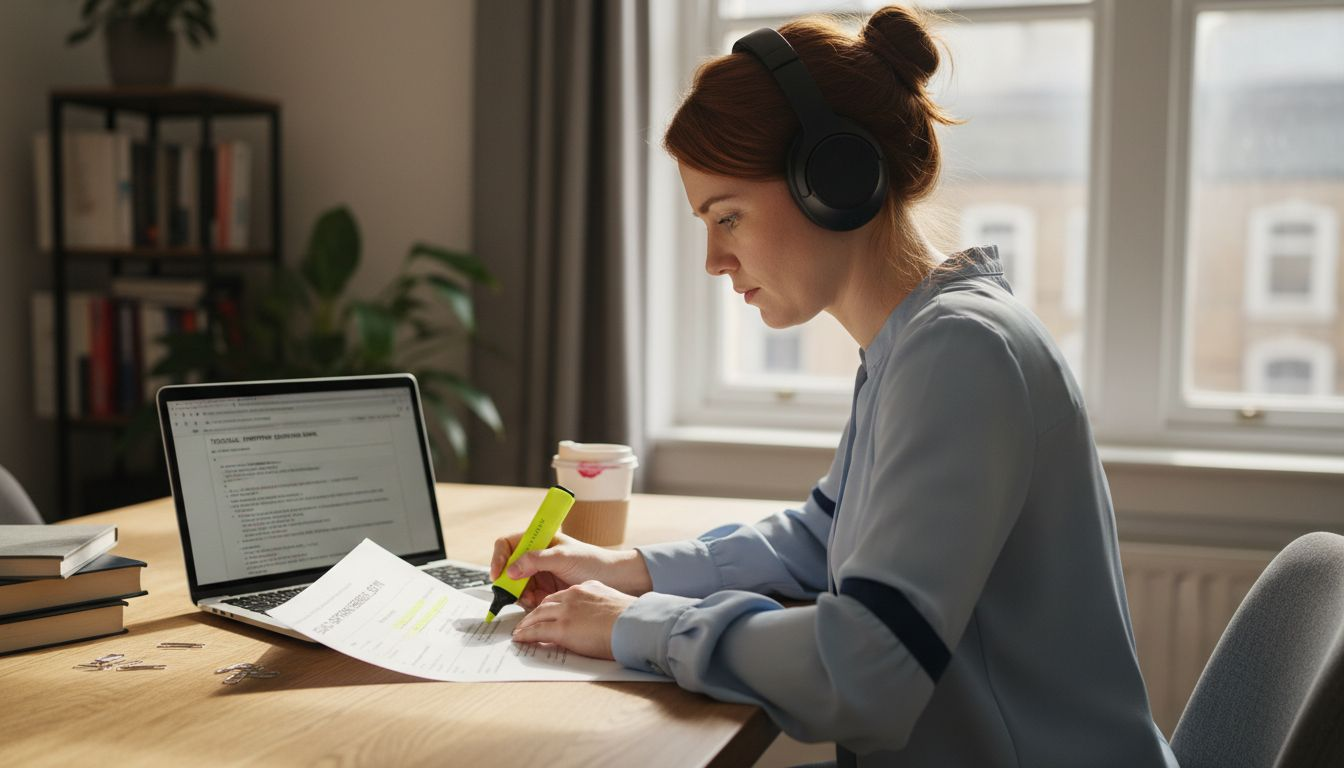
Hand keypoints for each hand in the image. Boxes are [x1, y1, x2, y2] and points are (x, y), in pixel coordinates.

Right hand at [489, 531, 651, 608]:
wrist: (615, 580)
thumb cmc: (593, 562)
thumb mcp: (563, 557)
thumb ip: (536, 560)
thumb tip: (511, 569)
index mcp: (539, 540)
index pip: (508, 544)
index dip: (499, 557)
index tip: (499, 573)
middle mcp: (536, 557)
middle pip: (508, 568)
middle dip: (508, 581)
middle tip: (513, 592)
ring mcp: (539, 575)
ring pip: (515, 586)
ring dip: (518, 594)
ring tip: (532, 598)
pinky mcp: (545, 592)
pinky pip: (526, 599)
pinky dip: (527, 602)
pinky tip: (537, 603)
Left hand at [510, 580, 635, 659]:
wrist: (634, 625)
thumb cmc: (631, 619)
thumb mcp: (613, 603)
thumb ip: (599, 606)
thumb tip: (598, 618)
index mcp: (587, 588)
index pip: (562, 595)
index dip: (552, 604)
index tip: (548, 611)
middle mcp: (573, 595)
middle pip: (546, 603)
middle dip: (535, 612)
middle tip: (527, 621)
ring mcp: (565, 611)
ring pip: (537, 615)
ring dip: (527, 623)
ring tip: (520, 630)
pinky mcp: (561, 628)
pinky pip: (536, 631)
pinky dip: (526, 635)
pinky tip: (520, 638)